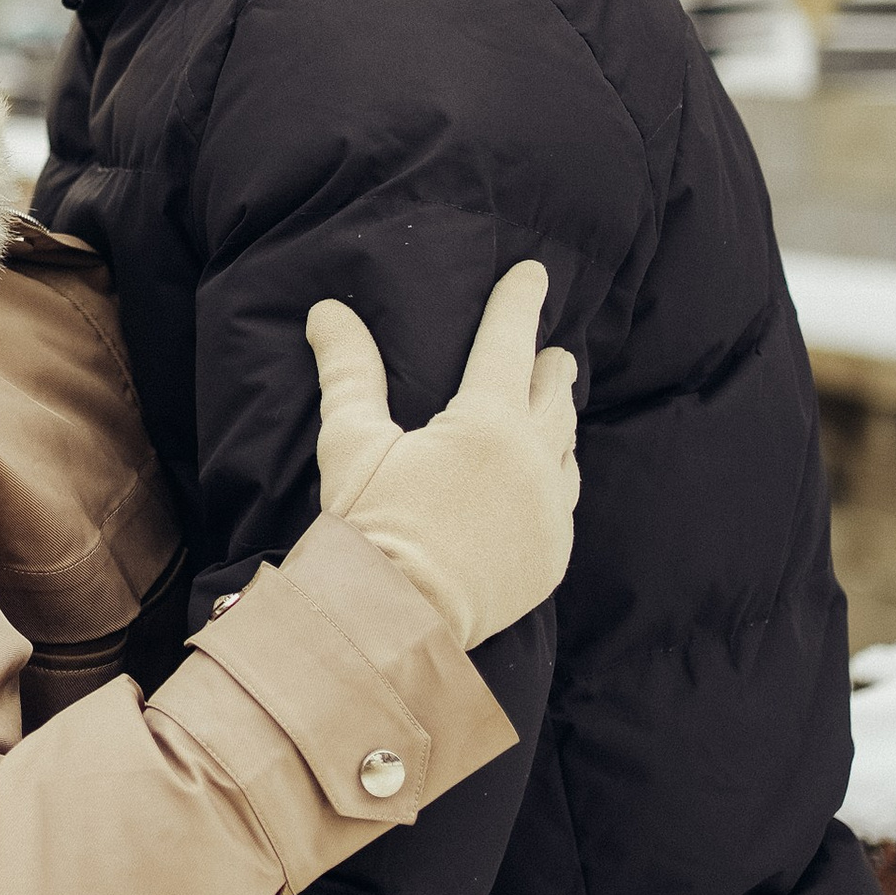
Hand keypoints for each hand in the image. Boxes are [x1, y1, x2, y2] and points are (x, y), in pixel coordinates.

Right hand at [305, 259, 580, 649]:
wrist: (397, 621)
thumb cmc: (371, 525)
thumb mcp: (352, 442)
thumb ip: (348, 371)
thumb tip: (328, 311)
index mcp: (488, 423)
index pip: (510, 342)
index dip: (519, 302)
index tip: (533, 273)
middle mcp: (534, 461)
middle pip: (554, 394)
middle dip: (548, 364)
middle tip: (548, 349)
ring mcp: (550, 511)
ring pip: (567, 446)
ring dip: (558, 418)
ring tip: (552, 401)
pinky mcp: (553, 555)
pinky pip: (563, 501)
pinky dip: (555, 476)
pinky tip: (545, 477)